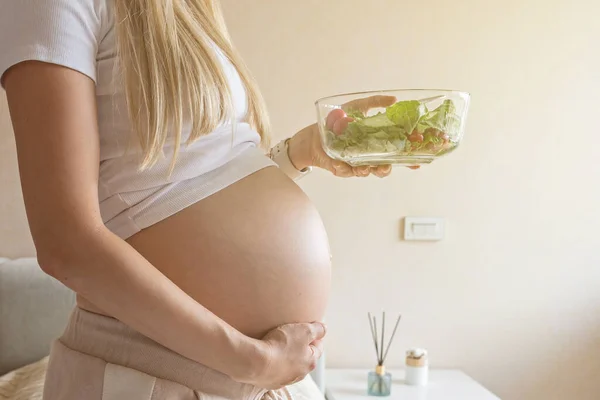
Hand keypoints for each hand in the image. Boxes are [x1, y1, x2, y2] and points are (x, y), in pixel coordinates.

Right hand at [240, 322, 325, 388]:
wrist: (255, 362)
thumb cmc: (280, 346)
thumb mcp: (304, 330)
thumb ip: (317, 329)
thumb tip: (324, 329)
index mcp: (310, 361)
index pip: (318, 347)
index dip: (314, 336)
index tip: (307, 329)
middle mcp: (299, 374)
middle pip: (303, 357)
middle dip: (299, 347)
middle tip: (290, 336)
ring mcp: (284, 379)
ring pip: (289, 365)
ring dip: (285, 356)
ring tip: (276, 344)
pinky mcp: (269, 382)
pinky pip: (274, 371)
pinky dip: (273, 363)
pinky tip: (266, 355)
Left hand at [288, 95, 418, 177]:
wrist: (314, 134)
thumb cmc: (337, 120)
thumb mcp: (357, 106)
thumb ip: (375, 102)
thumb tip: (394, 99)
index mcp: (376, 142)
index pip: (396, 151)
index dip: (408, 156)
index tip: (420, 159)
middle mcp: (369, 155)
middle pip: (386, 165)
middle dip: (391, 166)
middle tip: (393, 165)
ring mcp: (357, 163)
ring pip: (371, 171)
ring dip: (376, 171)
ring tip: (375, 168)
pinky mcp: (343, 168)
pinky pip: (350, 172)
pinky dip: (352, 170)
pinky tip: (353, 166)